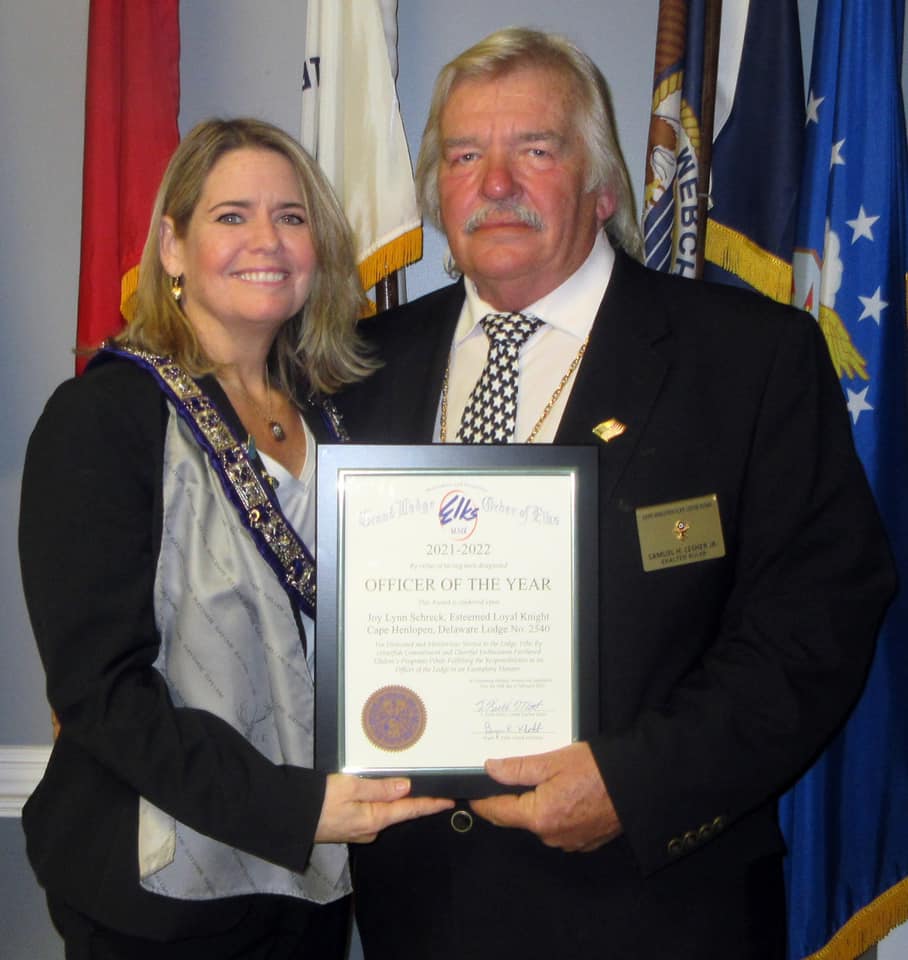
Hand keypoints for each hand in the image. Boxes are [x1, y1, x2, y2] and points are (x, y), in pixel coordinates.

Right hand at [314, 773, 452, 843]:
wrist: (289, 817)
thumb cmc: (318, 800)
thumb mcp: (350, 786)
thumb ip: (379, 788)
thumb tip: (406, 787)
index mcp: (374, 819)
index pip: (410, 810)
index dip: (431, 804)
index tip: (449, 801)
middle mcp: (370, 829)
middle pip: (399, 813)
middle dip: (415, 801)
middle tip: (432, 787)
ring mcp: (359, 830)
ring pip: (386, 813)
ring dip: (398, 801)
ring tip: (410, 787)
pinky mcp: (349, 827)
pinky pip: (372, 814)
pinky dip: (381, 803)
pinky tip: (382, 793)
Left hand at [470, 742, 621, 851]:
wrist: (639, 784)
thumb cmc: (599, 770)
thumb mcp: (553, 760)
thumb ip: (518, 768)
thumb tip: (490, 769)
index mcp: (540, 817)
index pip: (497, 812)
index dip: (482, 799)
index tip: (471, 790)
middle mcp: (551, 836)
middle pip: (518, 817)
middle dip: (509, 798)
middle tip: (505, 773)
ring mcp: (569, 841)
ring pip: (539, 821)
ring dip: (536, 803)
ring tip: (542, 777)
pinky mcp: (585, 840)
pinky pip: (559, 826)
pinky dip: (556, 810)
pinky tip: (564, 790)